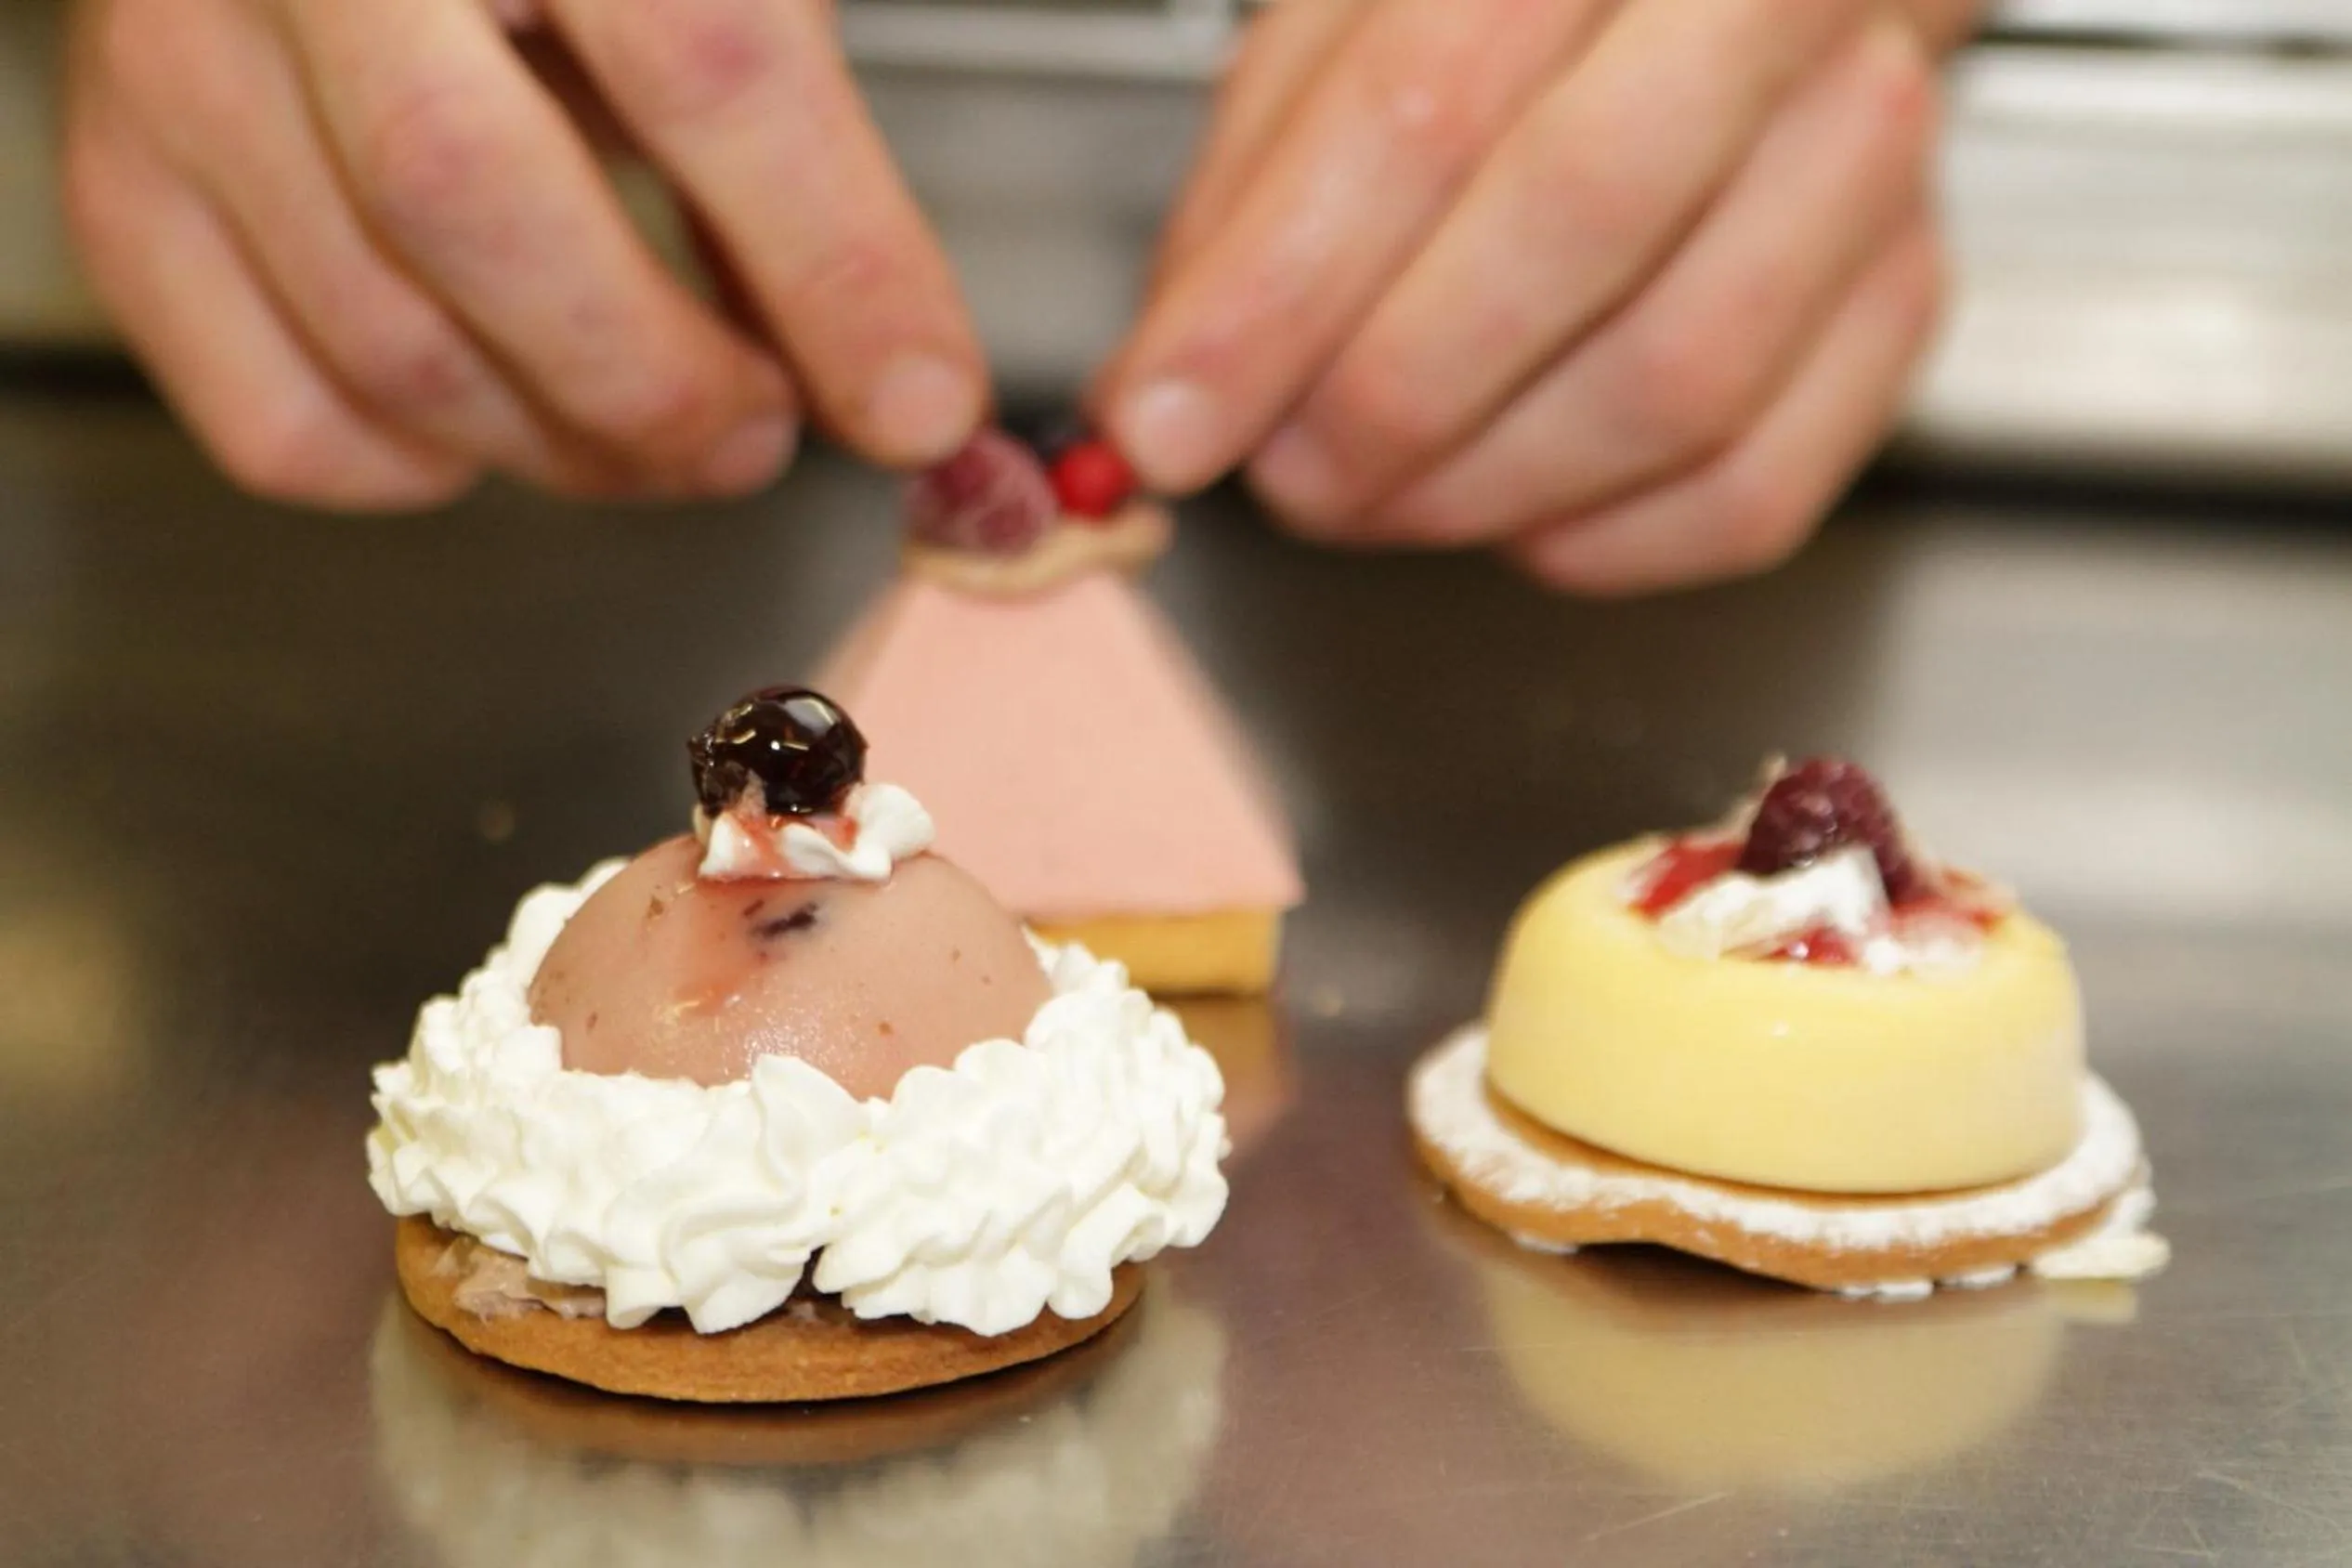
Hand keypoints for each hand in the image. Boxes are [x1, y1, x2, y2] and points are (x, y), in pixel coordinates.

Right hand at [61, 0, 985, 508]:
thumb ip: (785, 132)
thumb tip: (890, 368)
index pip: (699, 57)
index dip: (832, 258)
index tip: (918, 398)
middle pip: (481, 208)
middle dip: (662, 381)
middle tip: (761, 432)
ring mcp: (181, 56)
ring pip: (384, 337)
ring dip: (572, 443)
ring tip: (672, 424)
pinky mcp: (125, 184)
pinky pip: (278, 422)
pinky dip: (422, 468)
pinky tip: (503, 412)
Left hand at [1100, 0, 1953, 593]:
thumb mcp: (1348, 14)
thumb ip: (1261, 182)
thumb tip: (1178, 387)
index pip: (1425, 104)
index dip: (1276, 292)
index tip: (1168, 418)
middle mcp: (1771, 1)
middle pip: (1579, 223)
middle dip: (1389, 397)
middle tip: (1286, 475)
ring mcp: (1866, 150)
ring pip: (1682, 377)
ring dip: (1484, 487)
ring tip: (1377, 494)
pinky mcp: (1904, 291)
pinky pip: (1757, 488)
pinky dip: (1603, 542)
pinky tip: (1514, 511)